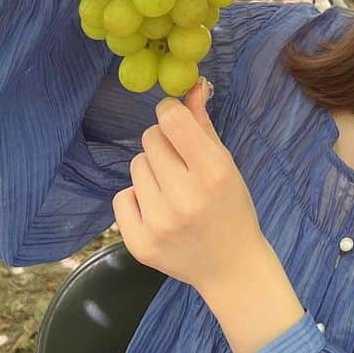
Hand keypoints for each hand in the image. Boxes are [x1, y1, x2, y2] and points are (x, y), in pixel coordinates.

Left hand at [113, 79, 266, 293]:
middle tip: (180, 165)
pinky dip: (137, 199)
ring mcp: (159, 223)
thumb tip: (191, 85)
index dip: (170, 114)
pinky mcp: (139, 244)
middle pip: (150, 139)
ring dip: (151, 172)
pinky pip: (122, 197)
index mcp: (213, 172)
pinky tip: (157, 211)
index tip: (176, 123)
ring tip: (171, 190)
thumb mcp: (226, 163)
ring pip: (135, 166)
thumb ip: (203, 124)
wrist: (231, 266)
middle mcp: (185, 197)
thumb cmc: (231, 207)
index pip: (172, 120)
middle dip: (163, 145)